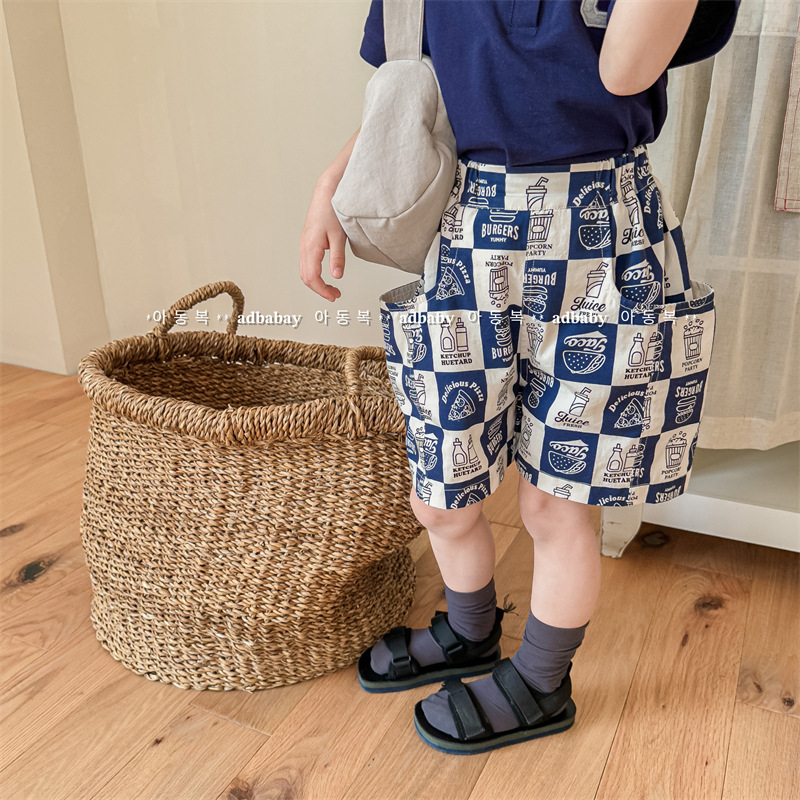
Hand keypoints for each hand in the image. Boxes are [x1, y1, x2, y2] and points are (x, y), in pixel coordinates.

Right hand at [299, 176, 347, 302]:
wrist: (326, 192)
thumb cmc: (332, 209)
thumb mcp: (339, 236)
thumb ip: (337, 258)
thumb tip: (336, 276)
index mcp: (310, 247)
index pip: (312, 277)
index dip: (322, 290)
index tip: (334, 296)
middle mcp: (304, 246)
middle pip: (306, 277)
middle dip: (320, 289)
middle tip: (335, 294)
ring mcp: (304, 244)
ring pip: (304, 271)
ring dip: (316, 282)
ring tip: (332, 287)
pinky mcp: (307, 241)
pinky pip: (306, 263)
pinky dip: (313, 273)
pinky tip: (324, 274)